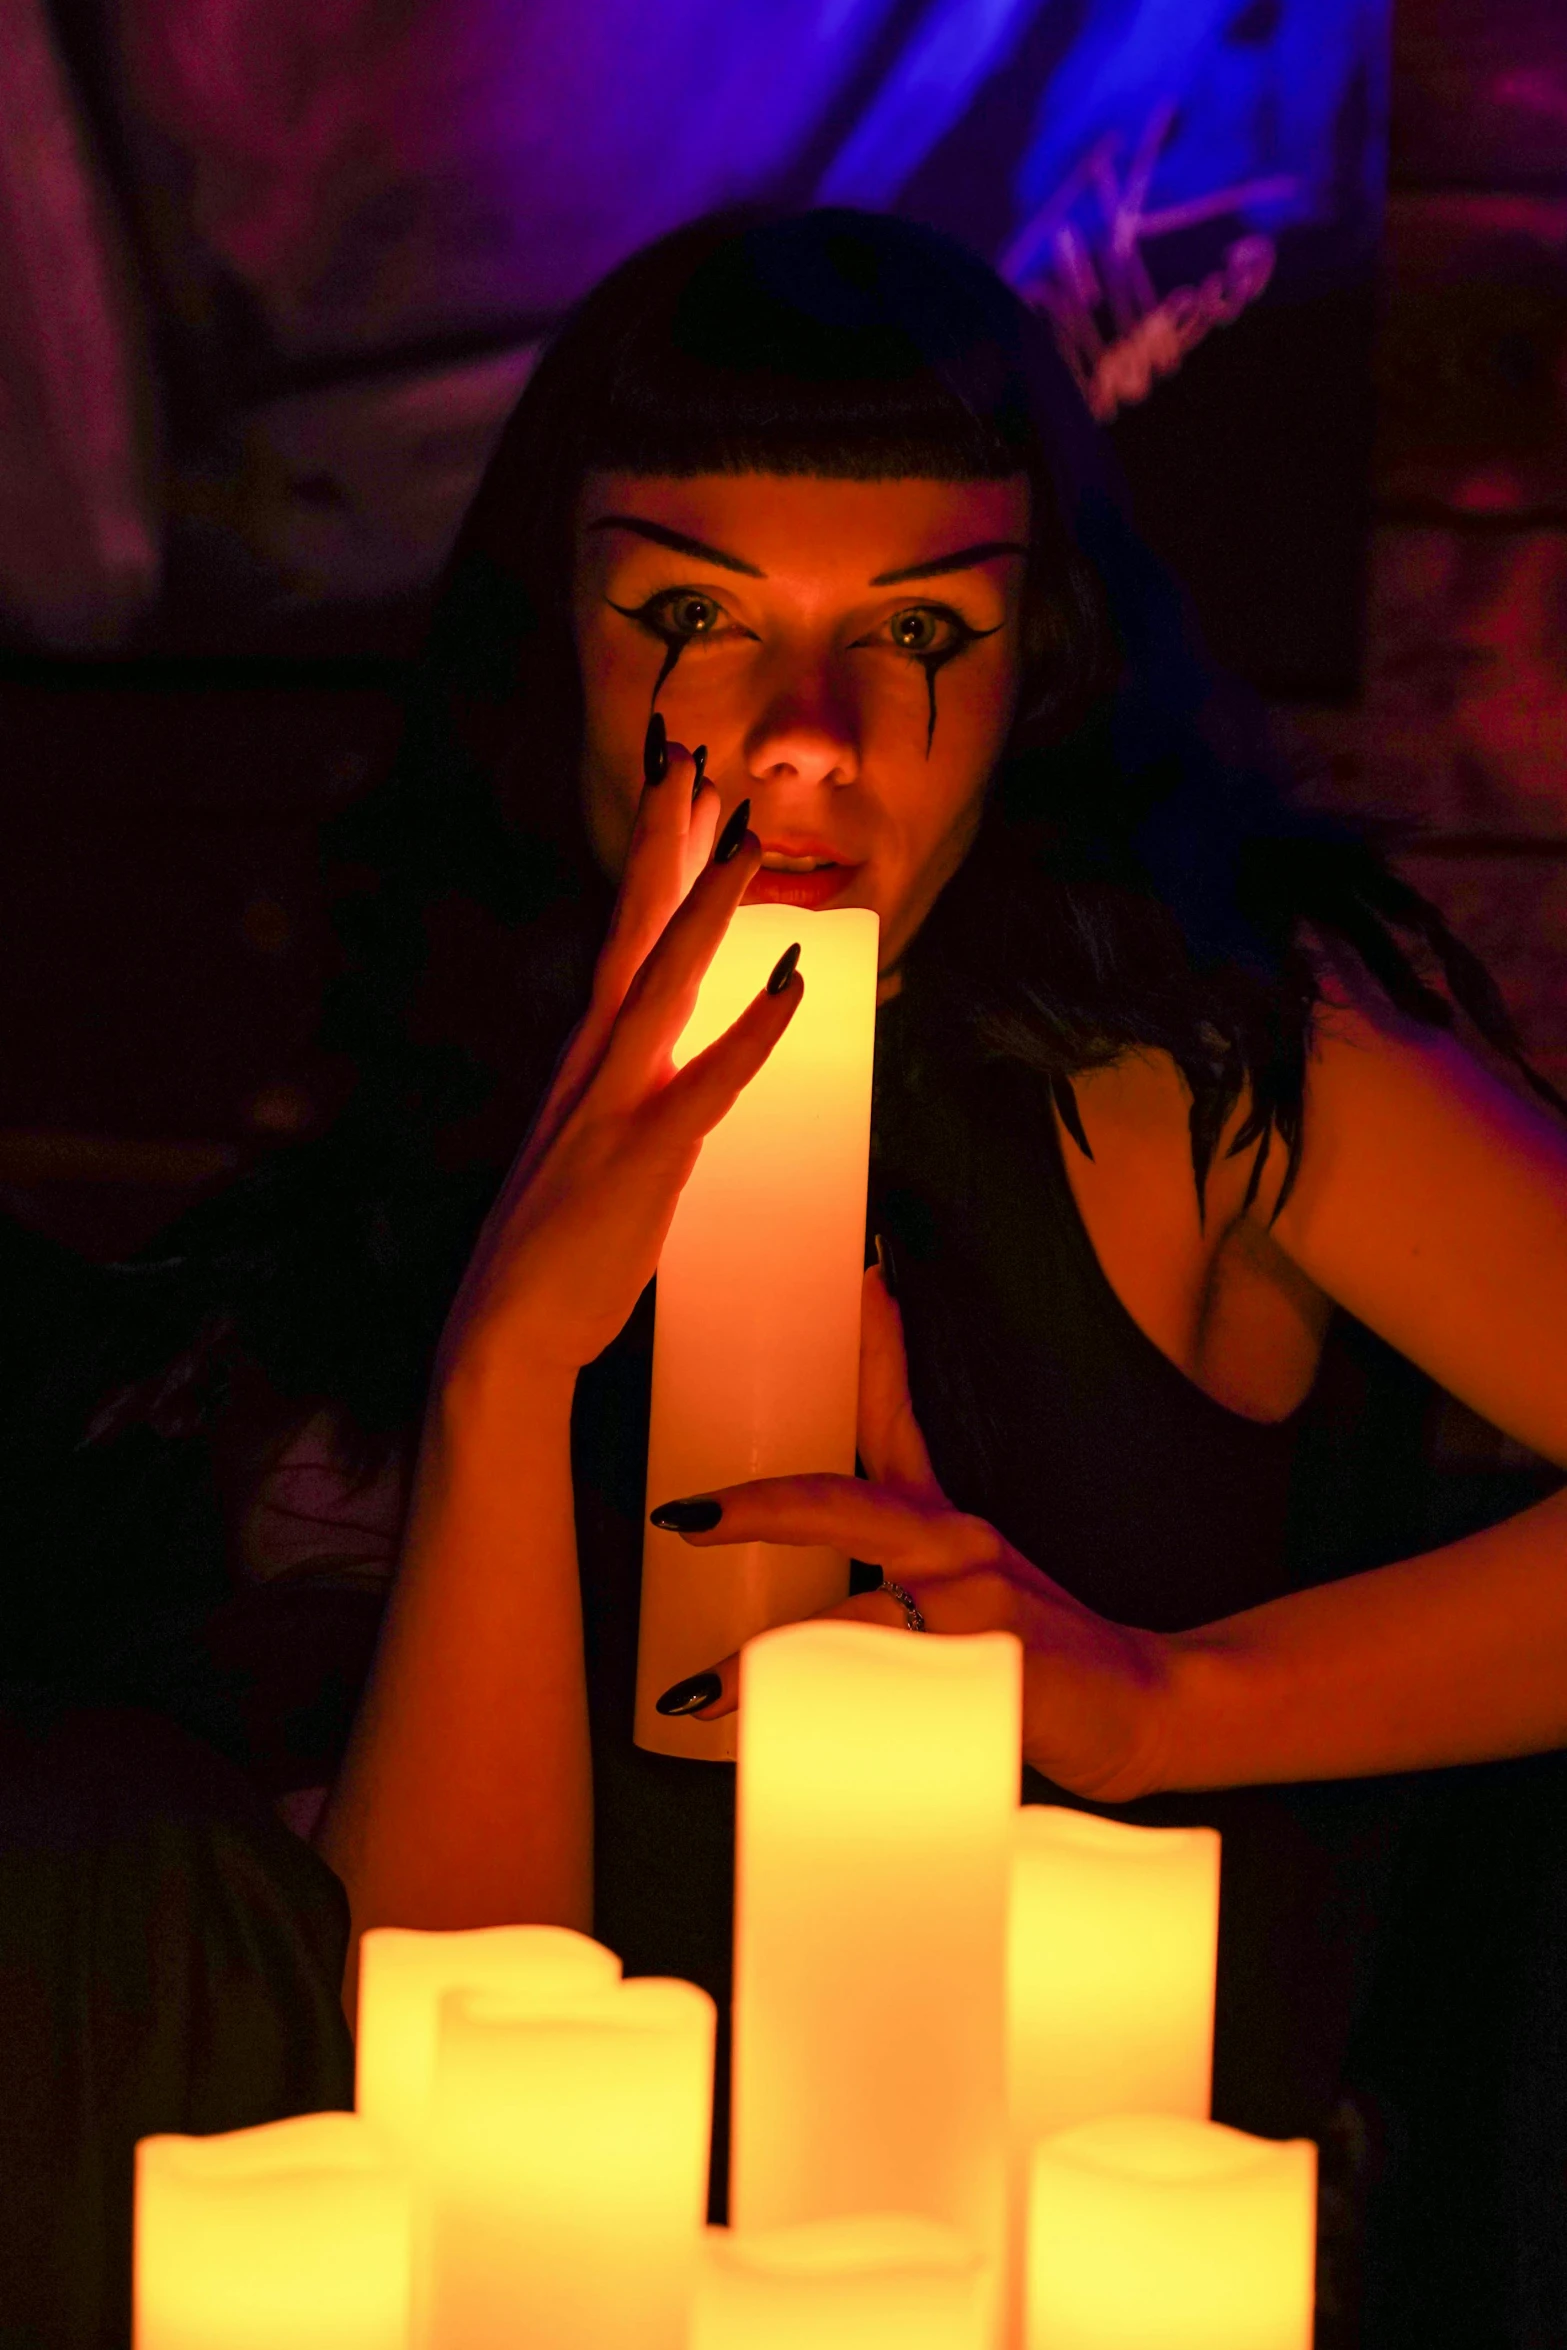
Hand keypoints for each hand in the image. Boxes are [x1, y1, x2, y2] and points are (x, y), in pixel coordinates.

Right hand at [438, 737, 800, 1387]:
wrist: (506, 1330)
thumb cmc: (559, 1253)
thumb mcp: (602, 1156)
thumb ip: (641, 1102)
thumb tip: (683, 1070)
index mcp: (588, 1060)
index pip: (627, 940)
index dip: (656, 865)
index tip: (685, 796)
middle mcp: (595, 1063)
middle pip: (633, 929)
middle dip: (663, 842)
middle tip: (688, 757)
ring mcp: (613, 1104)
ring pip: (665, 981)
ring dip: (707, 906)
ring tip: (747, 837)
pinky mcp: (640, 1157)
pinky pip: (707, 1083)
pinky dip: (751, 1030)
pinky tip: (788, 984)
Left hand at [650, 1266, 1173, 1802]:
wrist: (1153, 1704)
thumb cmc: (1053, 1659)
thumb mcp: (981, 1598)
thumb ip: (902, 1596)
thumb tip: (813, 1628)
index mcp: (946, 1525)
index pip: (894, 1419)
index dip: (867, 1352)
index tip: (847, 1285)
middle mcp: (956, 1544)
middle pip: (837, 1503)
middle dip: (754, 1507)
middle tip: (683, 1518)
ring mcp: (974, 1600)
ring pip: (845, 1615)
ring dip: (762, 1660)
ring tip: (698, 1693)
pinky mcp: (989, 1661)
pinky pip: (885, 1689)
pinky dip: (828, 1717)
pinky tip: (780, 1744)